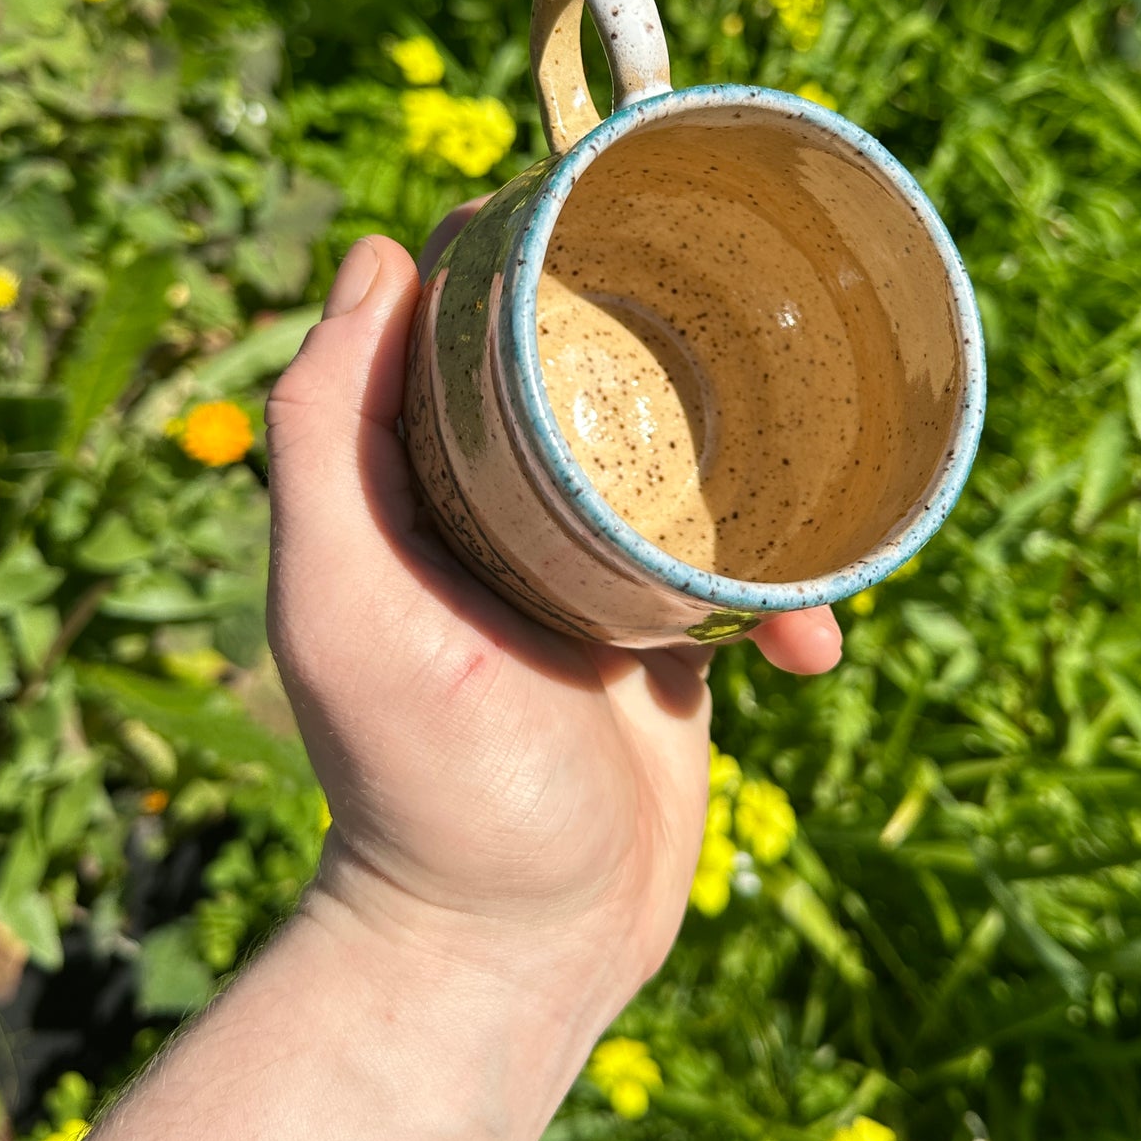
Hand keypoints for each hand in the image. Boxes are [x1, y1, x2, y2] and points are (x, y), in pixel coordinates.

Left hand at [265, 202, 841, 1019]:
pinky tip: (813, 641)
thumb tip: (373, 256)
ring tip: (814, 478)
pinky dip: (791, 596)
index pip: (474, 322)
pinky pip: (747, 574)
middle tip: (754, 314)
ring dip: (762, 466)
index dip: (529, 246)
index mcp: (430, 478)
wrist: (517, 941)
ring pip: (694, 462)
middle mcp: (511, 507)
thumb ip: (326, 433)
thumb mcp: (342, 600)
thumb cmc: (421, 776)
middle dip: (676, 336)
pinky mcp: (673, 634)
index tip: (606, 200)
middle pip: (600, 373)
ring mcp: (598, 568)